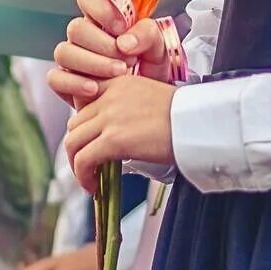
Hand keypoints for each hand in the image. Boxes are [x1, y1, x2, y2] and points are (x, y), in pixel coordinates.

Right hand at [48, 0, 173, 107]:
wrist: (147, 102)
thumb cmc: (151, 67)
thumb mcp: (159, 46)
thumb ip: (147, 34)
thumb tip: (124, 41)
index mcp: (104, 17)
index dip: (100, 8)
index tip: (121, 27)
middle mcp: (85, 35)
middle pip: (75, 28)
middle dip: (103, 45)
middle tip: (128, 60)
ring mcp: (73, 58)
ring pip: (63, 52)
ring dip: (92, 63)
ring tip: (119, 74)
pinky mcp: (66, 82)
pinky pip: (55, 78)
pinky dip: (75, 84)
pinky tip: (96, 89)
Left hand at [64, 74, 174, 192]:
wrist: (197, 123)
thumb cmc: (183, 116)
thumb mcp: (150, 98)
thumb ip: (127, 107)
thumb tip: (114, 132)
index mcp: (119, 82)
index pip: (85, 102)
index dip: (84, 126)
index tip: (90, 142)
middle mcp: (109, 96)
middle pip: (76, 123)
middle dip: (79, 146)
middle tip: (90, 164)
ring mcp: (109, 117)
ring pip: (73, 142)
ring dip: (77, 164)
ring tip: (89, 178)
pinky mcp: (112, 140)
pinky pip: (83, 160)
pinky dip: (83, 177)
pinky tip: (94, 187)